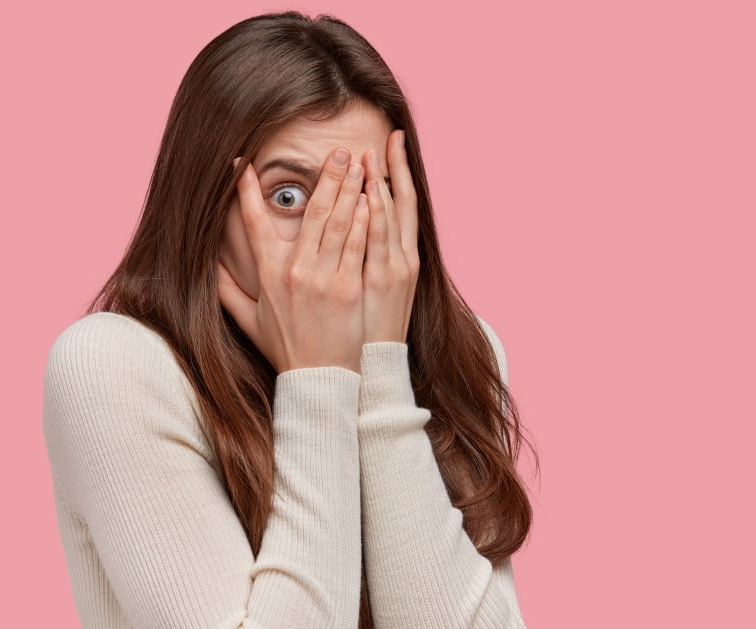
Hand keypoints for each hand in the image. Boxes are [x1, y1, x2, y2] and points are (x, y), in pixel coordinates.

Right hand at [216, 147, 369, 373]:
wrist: (319, 380)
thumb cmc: (287, 350)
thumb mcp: (248, 320)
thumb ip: (226, 291)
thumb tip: (206, 268)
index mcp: (269, 273)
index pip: (253, 223)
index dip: (247, 191)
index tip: (242, 163)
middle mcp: (295, 269)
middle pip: (311, 211)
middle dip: (325, 177)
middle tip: (338, 151)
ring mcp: (324, 277)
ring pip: (339, 222)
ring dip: (350, 188)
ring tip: (360, 163)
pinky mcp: (349, 287)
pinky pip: (358, 244)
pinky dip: (365, 218)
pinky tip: (371, 196)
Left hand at [361, 130, 419, 344]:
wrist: (372, 364)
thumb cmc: (364, 330)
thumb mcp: (376, 290)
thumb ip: (366, 256)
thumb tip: (352, 228)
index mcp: (400, 255)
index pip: (402, 205)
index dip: (399, 173)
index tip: (393, 144)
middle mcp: (403, 257)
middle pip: (403, 202)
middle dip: (395, 168)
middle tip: (389, 136)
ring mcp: (397, 267)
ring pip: (392, 216)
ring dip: (384, 183)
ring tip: (375, 153)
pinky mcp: (386, 279)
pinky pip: (380, 240)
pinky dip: (378, 215)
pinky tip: (374, 191)